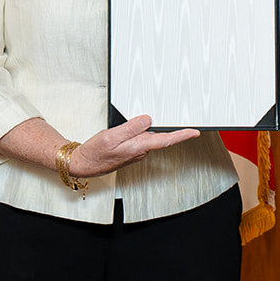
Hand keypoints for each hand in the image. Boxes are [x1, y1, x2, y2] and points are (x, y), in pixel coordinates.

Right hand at [66, 115, 199, 177]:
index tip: (195, 132)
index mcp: (138, 147)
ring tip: (152, 116)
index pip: (165, 140)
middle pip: (160, 136)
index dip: (182, 135)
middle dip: (170, 128)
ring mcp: (137, 152)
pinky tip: (137, 125)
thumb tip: (147, 119)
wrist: (84, 164)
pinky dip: (143, 131)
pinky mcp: (132, 151)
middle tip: (180, 117)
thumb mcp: (111, 136)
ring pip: (150, 136)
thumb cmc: (95, 153)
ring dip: (153, 128)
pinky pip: (142, 138)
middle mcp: (140, 151)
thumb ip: (130, 128)